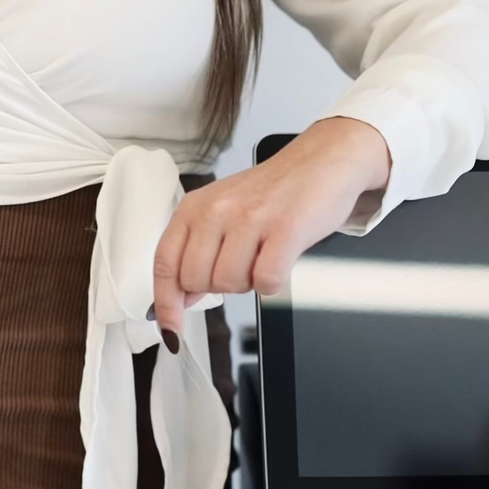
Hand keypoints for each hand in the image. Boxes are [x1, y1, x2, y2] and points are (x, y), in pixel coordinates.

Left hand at [152, 117, 390, 341]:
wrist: (323, 160)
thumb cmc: (274, 192)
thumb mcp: (223, 212)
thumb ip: (198, 250)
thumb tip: (183, 297)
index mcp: (195, 206)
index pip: (165, 263)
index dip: (166, 302)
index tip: (170, 328)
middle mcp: (216, 210)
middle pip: (196, 281)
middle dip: (219, 286)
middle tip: (243, 263)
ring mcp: (250, 219)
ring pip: (229, 284)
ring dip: (249, 282)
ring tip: (264, 254)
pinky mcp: (284, 229)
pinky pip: (266, 282)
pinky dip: (274, 282)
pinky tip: (281, 259)